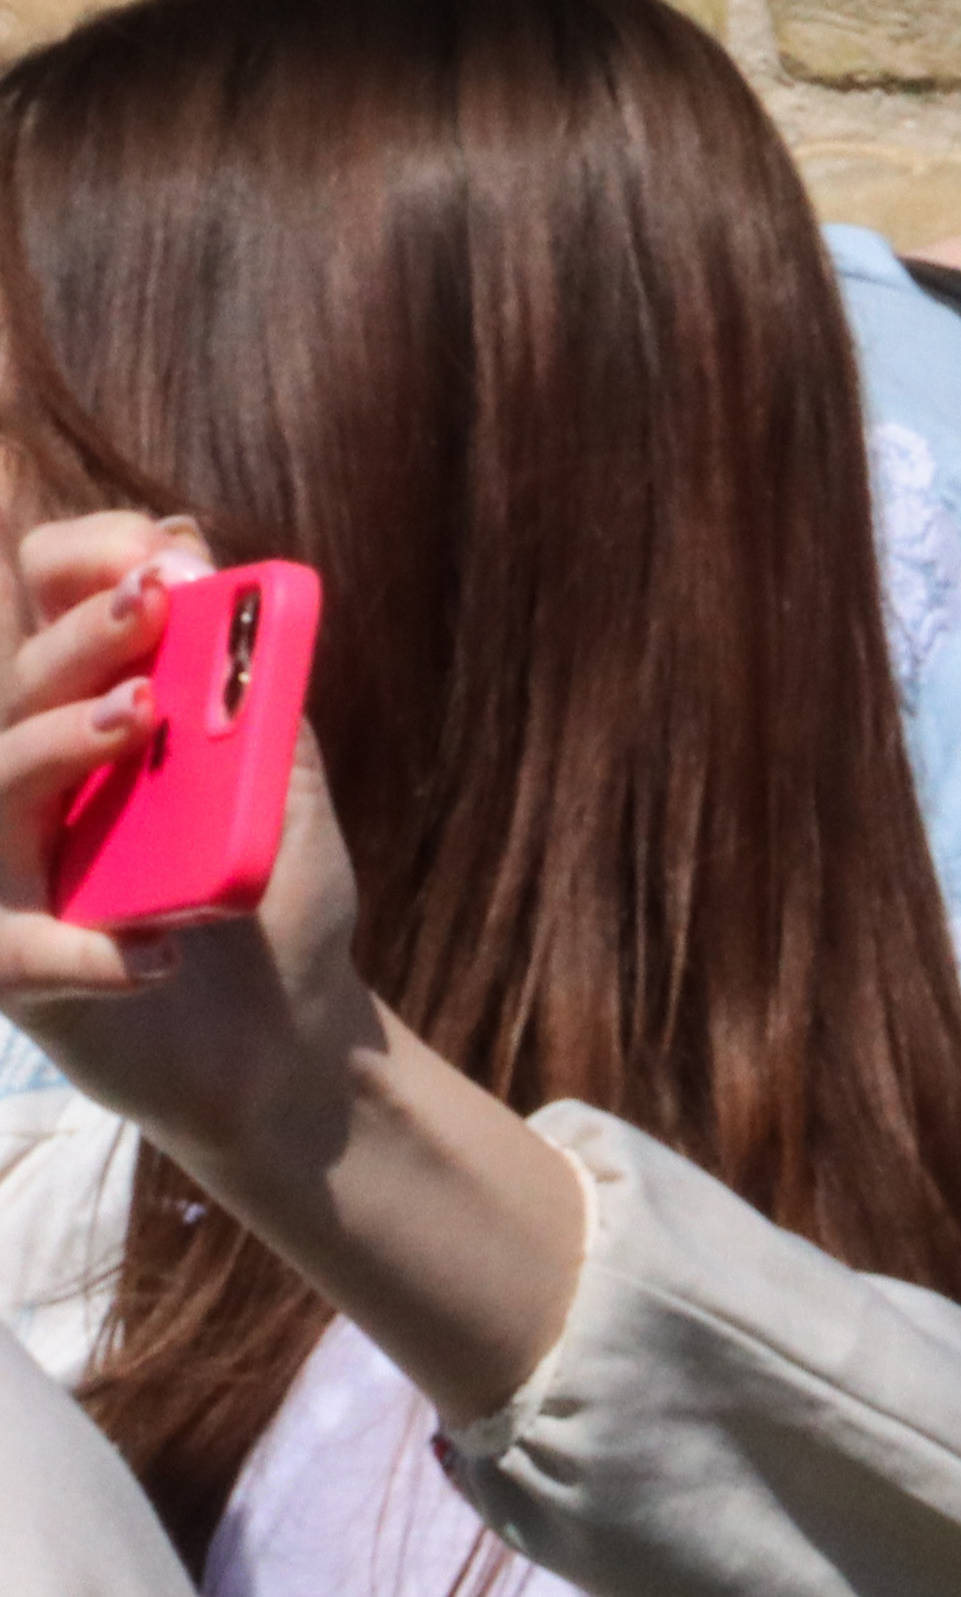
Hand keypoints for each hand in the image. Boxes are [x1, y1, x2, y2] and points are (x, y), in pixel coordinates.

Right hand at [0, 516, 372, 1167]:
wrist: (296, 1043)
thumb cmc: (280, 907)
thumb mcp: (284, 787)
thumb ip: (254, 692)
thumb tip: (215, 567)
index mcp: (90, 733)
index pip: (42, 621)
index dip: (82, 569)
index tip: (158, 553)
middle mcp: (35, 794)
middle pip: (13, 691)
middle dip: (73, 635)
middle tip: (149, 602)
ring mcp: (18, 878)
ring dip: (56, 743)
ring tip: (140, 716)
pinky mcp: (22, 973)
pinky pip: (23, 951)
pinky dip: (87, 952)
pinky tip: (156, 955)